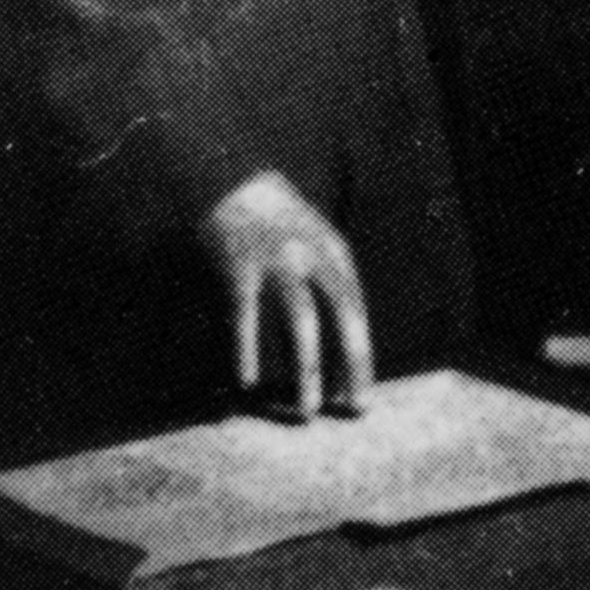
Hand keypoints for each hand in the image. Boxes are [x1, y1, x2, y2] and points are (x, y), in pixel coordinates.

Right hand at [203, 170, 375, 418]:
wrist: (228, 179)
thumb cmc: (273, 227)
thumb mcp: (310, 246)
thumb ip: (323, 292)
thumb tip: (337, 359)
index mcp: (333, 251)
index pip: (356, 312)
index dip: (361, 357)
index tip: (361, 398)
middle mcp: (311, 253)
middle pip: (341, 316)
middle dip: (351, 364)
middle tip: (353, 409)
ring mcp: (275, 259)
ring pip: (301, 321)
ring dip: (307, 369)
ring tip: (305, 410)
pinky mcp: (238, 265)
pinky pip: (245, 317)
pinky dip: (246, 351)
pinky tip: (247, 382)